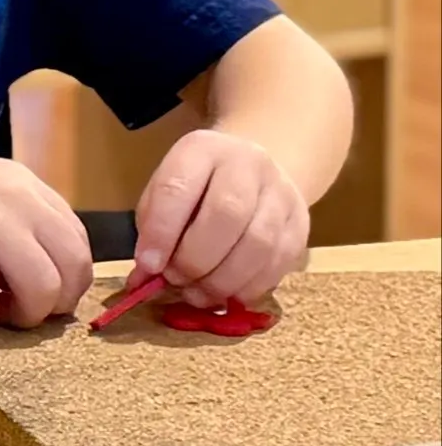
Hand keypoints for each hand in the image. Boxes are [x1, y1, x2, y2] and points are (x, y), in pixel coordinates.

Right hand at [0, 151, 92, 327]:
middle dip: (53, 303)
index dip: (66, 279)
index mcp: (24, 185)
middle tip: (19, 311)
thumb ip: (16, 221)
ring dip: (20, 315)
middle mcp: (15, 200)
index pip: (77, 241)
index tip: (40, 295)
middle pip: (73, 268)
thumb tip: (49, 276)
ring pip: (43, 291)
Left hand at [134, 128, 307, 307]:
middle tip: (175, 280)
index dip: (162, 232)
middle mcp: (248, 164)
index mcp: (202, 149)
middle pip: (227, 214)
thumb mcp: (165, 192)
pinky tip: (227, 295)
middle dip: (196, 258)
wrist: (255, 170)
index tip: (148, 265)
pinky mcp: (301, 224)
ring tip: (197, 294)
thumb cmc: (198, 187)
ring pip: (259, 243)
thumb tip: (143, 279)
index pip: (179, 188)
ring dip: (223, 279)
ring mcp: (282, 193)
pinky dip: (249, 287)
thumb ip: (153, 230)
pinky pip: (279, 263)